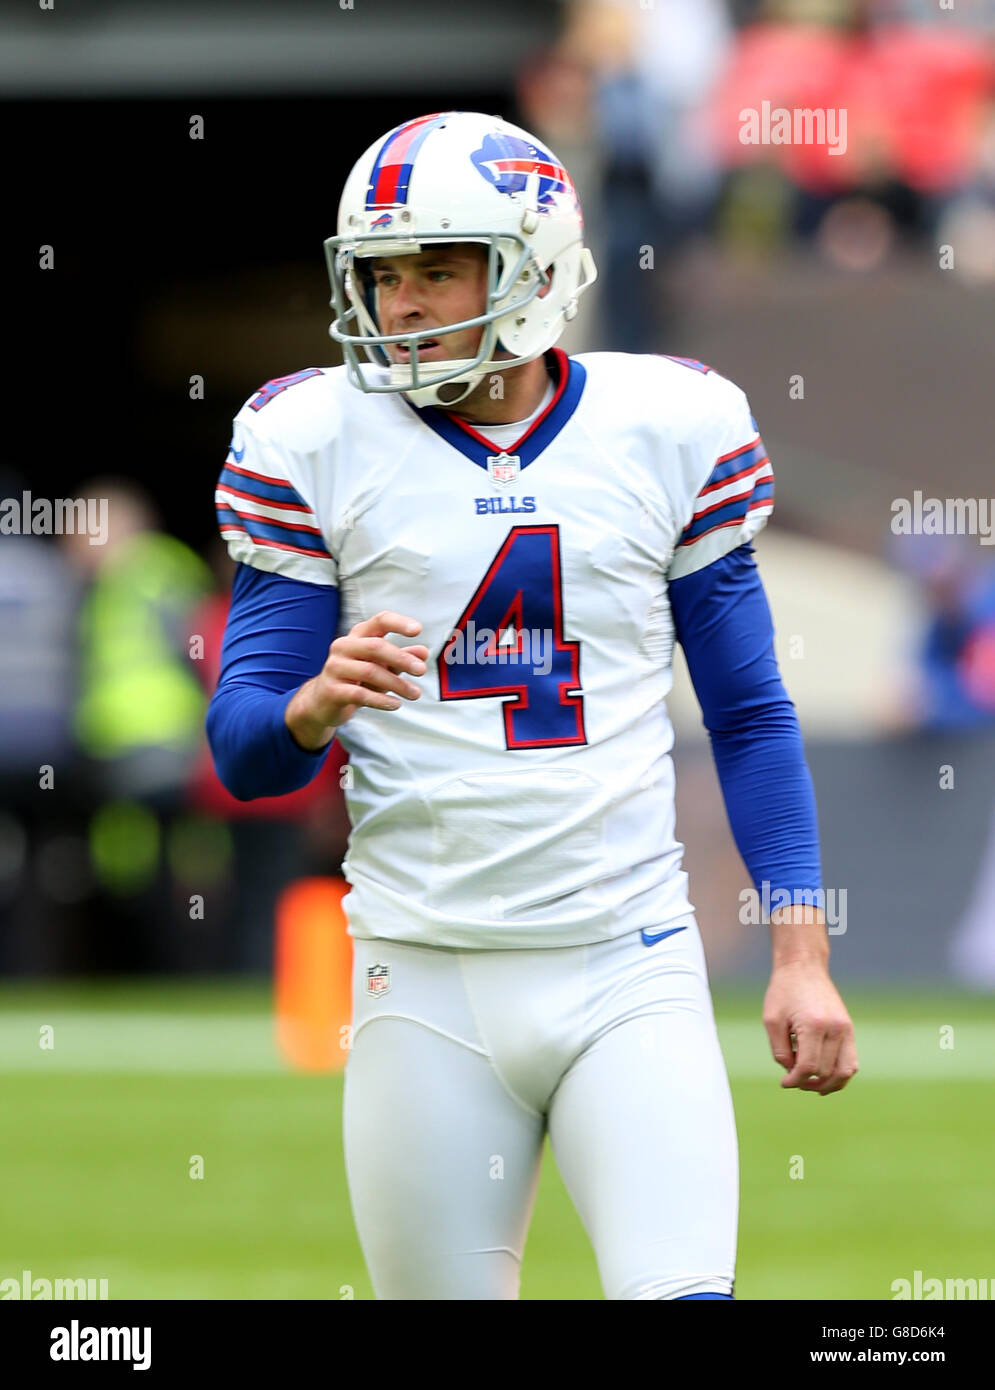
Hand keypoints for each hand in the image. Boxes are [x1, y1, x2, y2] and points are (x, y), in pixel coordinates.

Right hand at [285, 610, 428, 748]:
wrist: (323, 702)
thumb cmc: (356, 680)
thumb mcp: (381, 667)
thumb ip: (401, 659)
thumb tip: (423, 652)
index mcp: (358, 636)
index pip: (379, 621)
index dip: (398, 623)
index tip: (418, 630)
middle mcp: (343, 646)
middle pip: (376, 647)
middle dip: (402, 658)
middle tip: (422, 670)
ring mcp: (335, 667)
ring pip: (370, 671)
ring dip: (397, 683)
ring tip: (415, 693)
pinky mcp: (331, 690)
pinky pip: (360, 694)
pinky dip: (381, 700)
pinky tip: (396, 704)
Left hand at [763, 960, 857, 1095]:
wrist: (803, 967)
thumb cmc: (783, 992)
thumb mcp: (772, 1020)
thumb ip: (780, 1051)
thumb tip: (792, 1074)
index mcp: (814, 1025)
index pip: (809, 1067)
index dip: (795, 1080)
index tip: (784, 1083)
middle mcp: (835, 1028)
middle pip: (825, 1071)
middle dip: (807, 1081)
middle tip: (791, 1077)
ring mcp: (846, 1029)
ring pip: (845, 1072)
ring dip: (828, 1084)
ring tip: (811, 1085)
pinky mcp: (849, 1029)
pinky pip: (851, 1062)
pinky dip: (840, 1074)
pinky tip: (824, 1078)